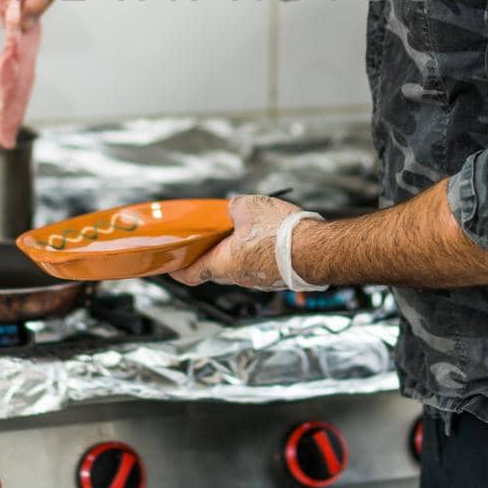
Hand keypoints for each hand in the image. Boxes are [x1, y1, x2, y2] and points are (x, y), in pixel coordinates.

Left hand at [170, 194, 301, 289]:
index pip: (191, 274)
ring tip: (241, 231)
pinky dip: (255, 254)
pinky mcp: (276, 277)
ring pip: (238, 267)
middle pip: (214, 269)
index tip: (171, 265)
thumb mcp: (247, 207)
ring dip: (235, 252)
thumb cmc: (281, 234)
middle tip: (206, 238)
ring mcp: (259, 280)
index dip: (178, 270)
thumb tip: (231, 209)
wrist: (316, 250)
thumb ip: (232, 208)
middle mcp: (239, 277)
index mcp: (224, 263)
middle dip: (208, 254)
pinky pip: (258, 265)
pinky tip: (265, 236)